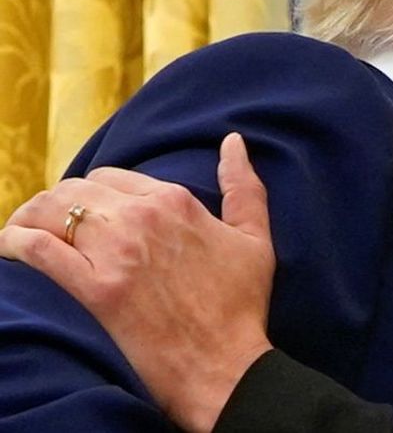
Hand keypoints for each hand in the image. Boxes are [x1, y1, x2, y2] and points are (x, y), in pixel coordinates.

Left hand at [0, 133, 276, 432]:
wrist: (225, 365)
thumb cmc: (242, 305)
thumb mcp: (254, 238)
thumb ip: (243, 186)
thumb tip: (233, 141)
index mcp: (175, 201)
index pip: (111, 177)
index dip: (94, 194)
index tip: (86, 214)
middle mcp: (143, 218)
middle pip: (77, 189)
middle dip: (58, 203)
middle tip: (51, 226)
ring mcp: (118, 252)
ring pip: (51, 211)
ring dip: (29, 218)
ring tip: (22, 234)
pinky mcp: (96, 289)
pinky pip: (39, 250)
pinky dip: (16, 243)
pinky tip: (11, 249)